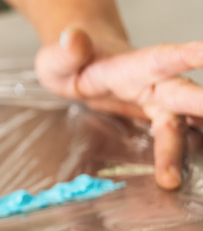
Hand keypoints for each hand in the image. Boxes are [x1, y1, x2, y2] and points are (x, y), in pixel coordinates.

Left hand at [34, 27, 201, 189]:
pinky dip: (178, 152)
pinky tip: (185, 169)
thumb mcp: (57, 59)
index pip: (161, 59)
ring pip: (176, 125)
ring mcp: (152, 105)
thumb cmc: (71, 64)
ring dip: (180, 148)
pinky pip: (168, 138)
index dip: (186, 56)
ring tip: (174, 176)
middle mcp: (149, 85)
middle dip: (200, 105)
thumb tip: (72, 39)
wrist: (80, 68)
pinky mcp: (150, 121)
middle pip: (180, 96)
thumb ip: (66, 53)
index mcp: (129, 67)